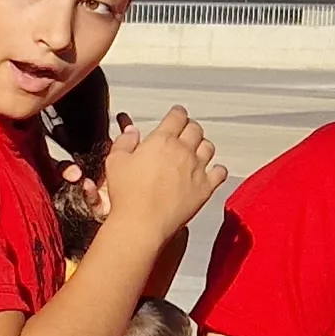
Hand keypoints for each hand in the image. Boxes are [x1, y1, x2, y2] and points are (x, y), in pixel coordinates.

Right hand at [101, 106, 228, 243]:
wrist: (142, 222)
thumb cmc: (127, 194)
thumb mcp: (115, 162)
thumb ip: (125, 142)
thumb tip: (132, 132)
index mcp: (161, 140)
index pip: (176, 117)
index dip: (177, 113)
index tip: (176, 113)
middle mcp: (183, 151)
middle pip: (195, 129)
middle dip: (190, 127)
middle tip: (185, 130)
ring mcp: (197, 169)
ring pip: (209, 147)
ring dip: (203, 145)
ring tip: (197, 148)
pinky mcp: (205, 188)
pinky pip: (220, 172)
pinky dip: (218, 169)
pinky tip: (213, 170)